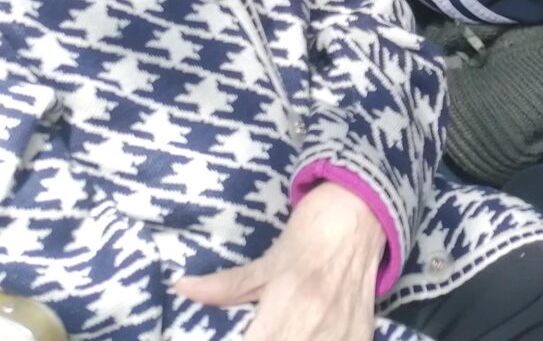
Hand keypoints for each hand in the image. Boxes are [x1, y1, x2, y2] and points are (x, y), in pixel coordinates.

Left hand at [175, 183, 382, 340]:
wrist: (361, 215)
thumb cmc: (308, 236)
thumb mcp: (267, 261)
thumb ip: (225, 286)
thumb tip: (180, 288)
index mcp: (285, 305)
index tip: (242, 337)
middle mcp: (314, 326)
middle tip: (264, 332)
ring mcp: (342, 335)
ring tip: (285, 333)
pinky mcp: (362, 337)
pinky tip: (315, 337)